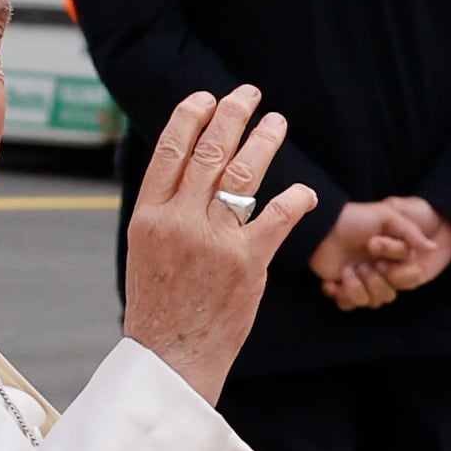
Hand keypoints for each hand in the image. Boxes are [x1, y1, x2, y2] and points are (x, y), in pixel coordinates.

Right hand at [123, 85, 317, 403]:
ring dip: (264, 141)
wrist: (172, 356)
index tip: (205, 98)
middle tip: (247, 94)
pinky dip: (295, 200)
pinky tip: (304, 191)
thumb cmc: (160, 306)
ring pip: (243, 174)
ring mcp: (214, 241)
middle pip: (209, 152)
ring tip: (276, 122)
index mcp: (148, 217)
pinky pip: (278, 217)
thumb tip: (184, 170)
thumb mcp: (146, 251)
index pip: (169, 151)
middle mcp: (179, 222)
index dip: (189, 118)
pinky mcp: (248, 263)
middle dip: (231, 115)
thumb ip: (164, 211)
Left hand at [318, 196, 450, 309]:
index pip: (409, 277)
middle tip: (361, 266)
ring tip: (347, 272)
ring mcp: (362, 281)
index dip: (396, 272)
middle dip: (375, 282)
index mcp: (396, 258)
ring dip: (357, 289)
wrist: (322, 226)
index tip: (378, 256)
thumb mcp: (386, 216)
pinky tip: (332, 282)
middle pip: (389, 295)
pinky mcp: (343, 287)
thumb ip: (410, 232)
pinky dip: (340, 295)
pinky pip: (347, 304)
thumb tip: (433, 248)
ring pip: (370, 303)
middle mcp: (382, 272)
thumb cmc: (355, 218)